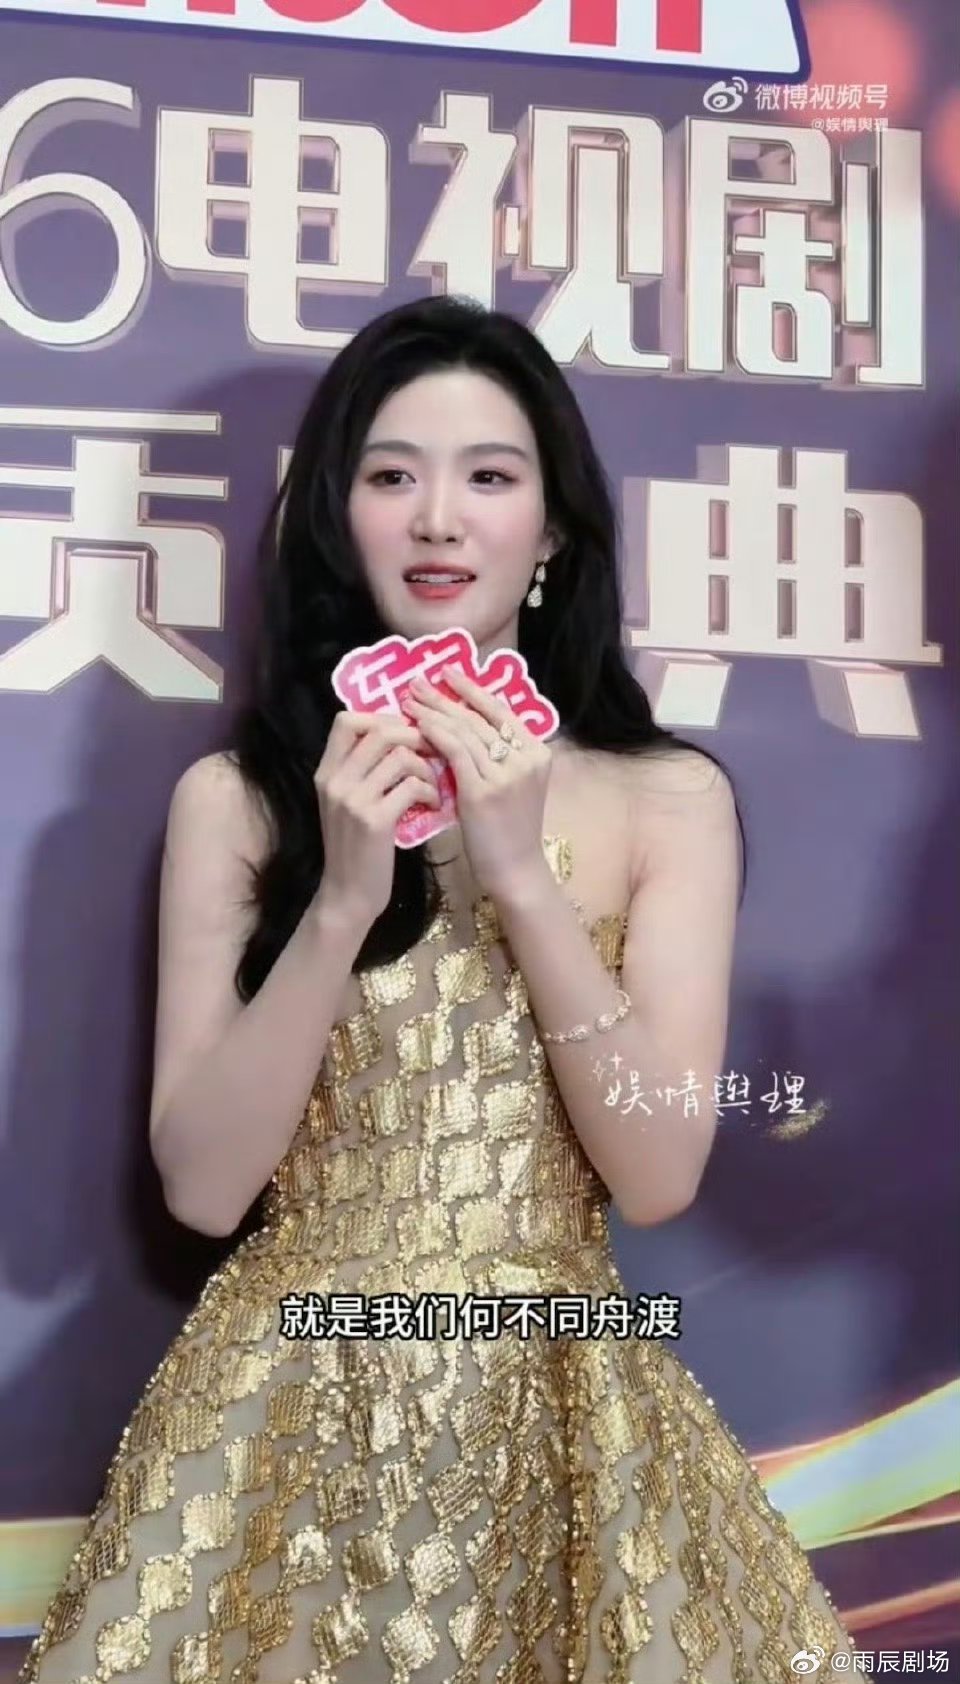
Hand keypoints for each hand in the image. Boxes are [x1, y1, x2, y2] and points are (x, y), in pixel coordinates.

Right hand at [313, 711, 440, 922]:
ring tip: (432, 785)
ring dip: (426, 767)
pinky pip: (411, 786)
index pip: (346, 720)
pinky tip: (432, 804)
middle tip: (431, 752)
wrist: (348, 895)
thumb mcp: (347, 805)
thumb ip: (360, 772)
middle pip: (380, 730)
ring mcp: (353, 800)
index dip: (381, 718)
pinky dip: (429, 791)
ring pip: (401, 756)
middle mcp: (335, 781)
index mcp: (325, 773)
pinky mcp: (375, 820)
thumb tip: (397, 738)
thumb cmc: (355, 849)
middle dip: (414, 736)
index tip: (403, 735)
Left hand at [406, 666, 552, 900]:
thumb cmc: (509, 832)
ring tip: (410, 699)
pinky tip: (417, 725)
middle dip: (446, 696)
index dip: (472, 689)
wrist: (515, 870)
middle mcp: (526, 758)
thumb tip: (464, 728)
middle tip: (418, 681)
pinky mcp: (484, 791)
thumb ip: (498, 757)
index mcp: (538, 752)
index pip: (501, 711)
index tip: (448, 673)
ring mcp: (507, 774)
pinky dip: (435, 734)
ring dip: (434, 711)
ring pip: (465, 731)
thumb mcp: (513, 786)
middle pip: (479, 717)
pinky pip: (455, 752)